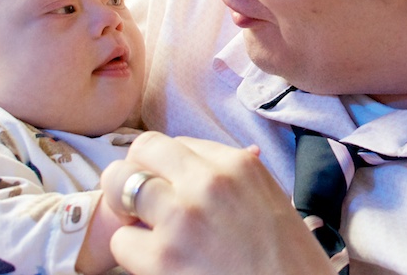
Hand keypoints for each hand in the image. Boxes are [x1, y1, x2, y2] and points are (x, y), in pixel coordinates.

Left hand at [101, 131, 334, 274]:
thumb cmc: (286, 260)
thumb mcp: (268, 198)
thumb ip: (228, 173)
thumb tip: (192, 159)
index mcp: (237, 164)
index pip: (176, 143)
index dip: (166, 166)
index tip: (170, 186)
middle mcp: (208, 181)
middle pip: (142, 149)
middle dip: (134, 172)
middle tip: (141, 200)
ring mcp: (182, 217)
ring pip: (120, 186)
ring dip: (128, 211)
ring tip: (148, 231)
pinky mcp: (162, 258)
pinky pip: (120, 240)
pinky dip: (133, 253)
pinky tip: (158, 262)